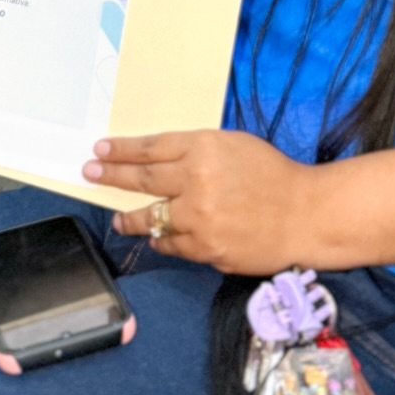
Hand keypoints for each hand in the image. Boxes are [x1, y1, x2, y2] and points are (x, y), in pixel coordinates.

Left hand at [84, 129, 311, 274]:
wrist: (305, 215)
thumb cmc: (272, 174)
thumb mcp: (233, 145)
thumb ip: (195, 150)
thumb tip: (158, 160)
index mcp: (203, 149)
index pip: (150, 149)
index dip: (121, 150)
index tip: (100, 150)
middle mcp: (196, 182)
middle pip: (141, 180)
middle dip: (110, 176)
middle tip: (90, 173)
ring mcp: (200, 219)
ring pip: (151, 218)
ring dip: (128, 217)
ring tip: (116, 217)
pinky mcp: (207, 250)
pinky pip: (172, 245)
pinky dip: (162, 240)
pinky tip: (156, 236)